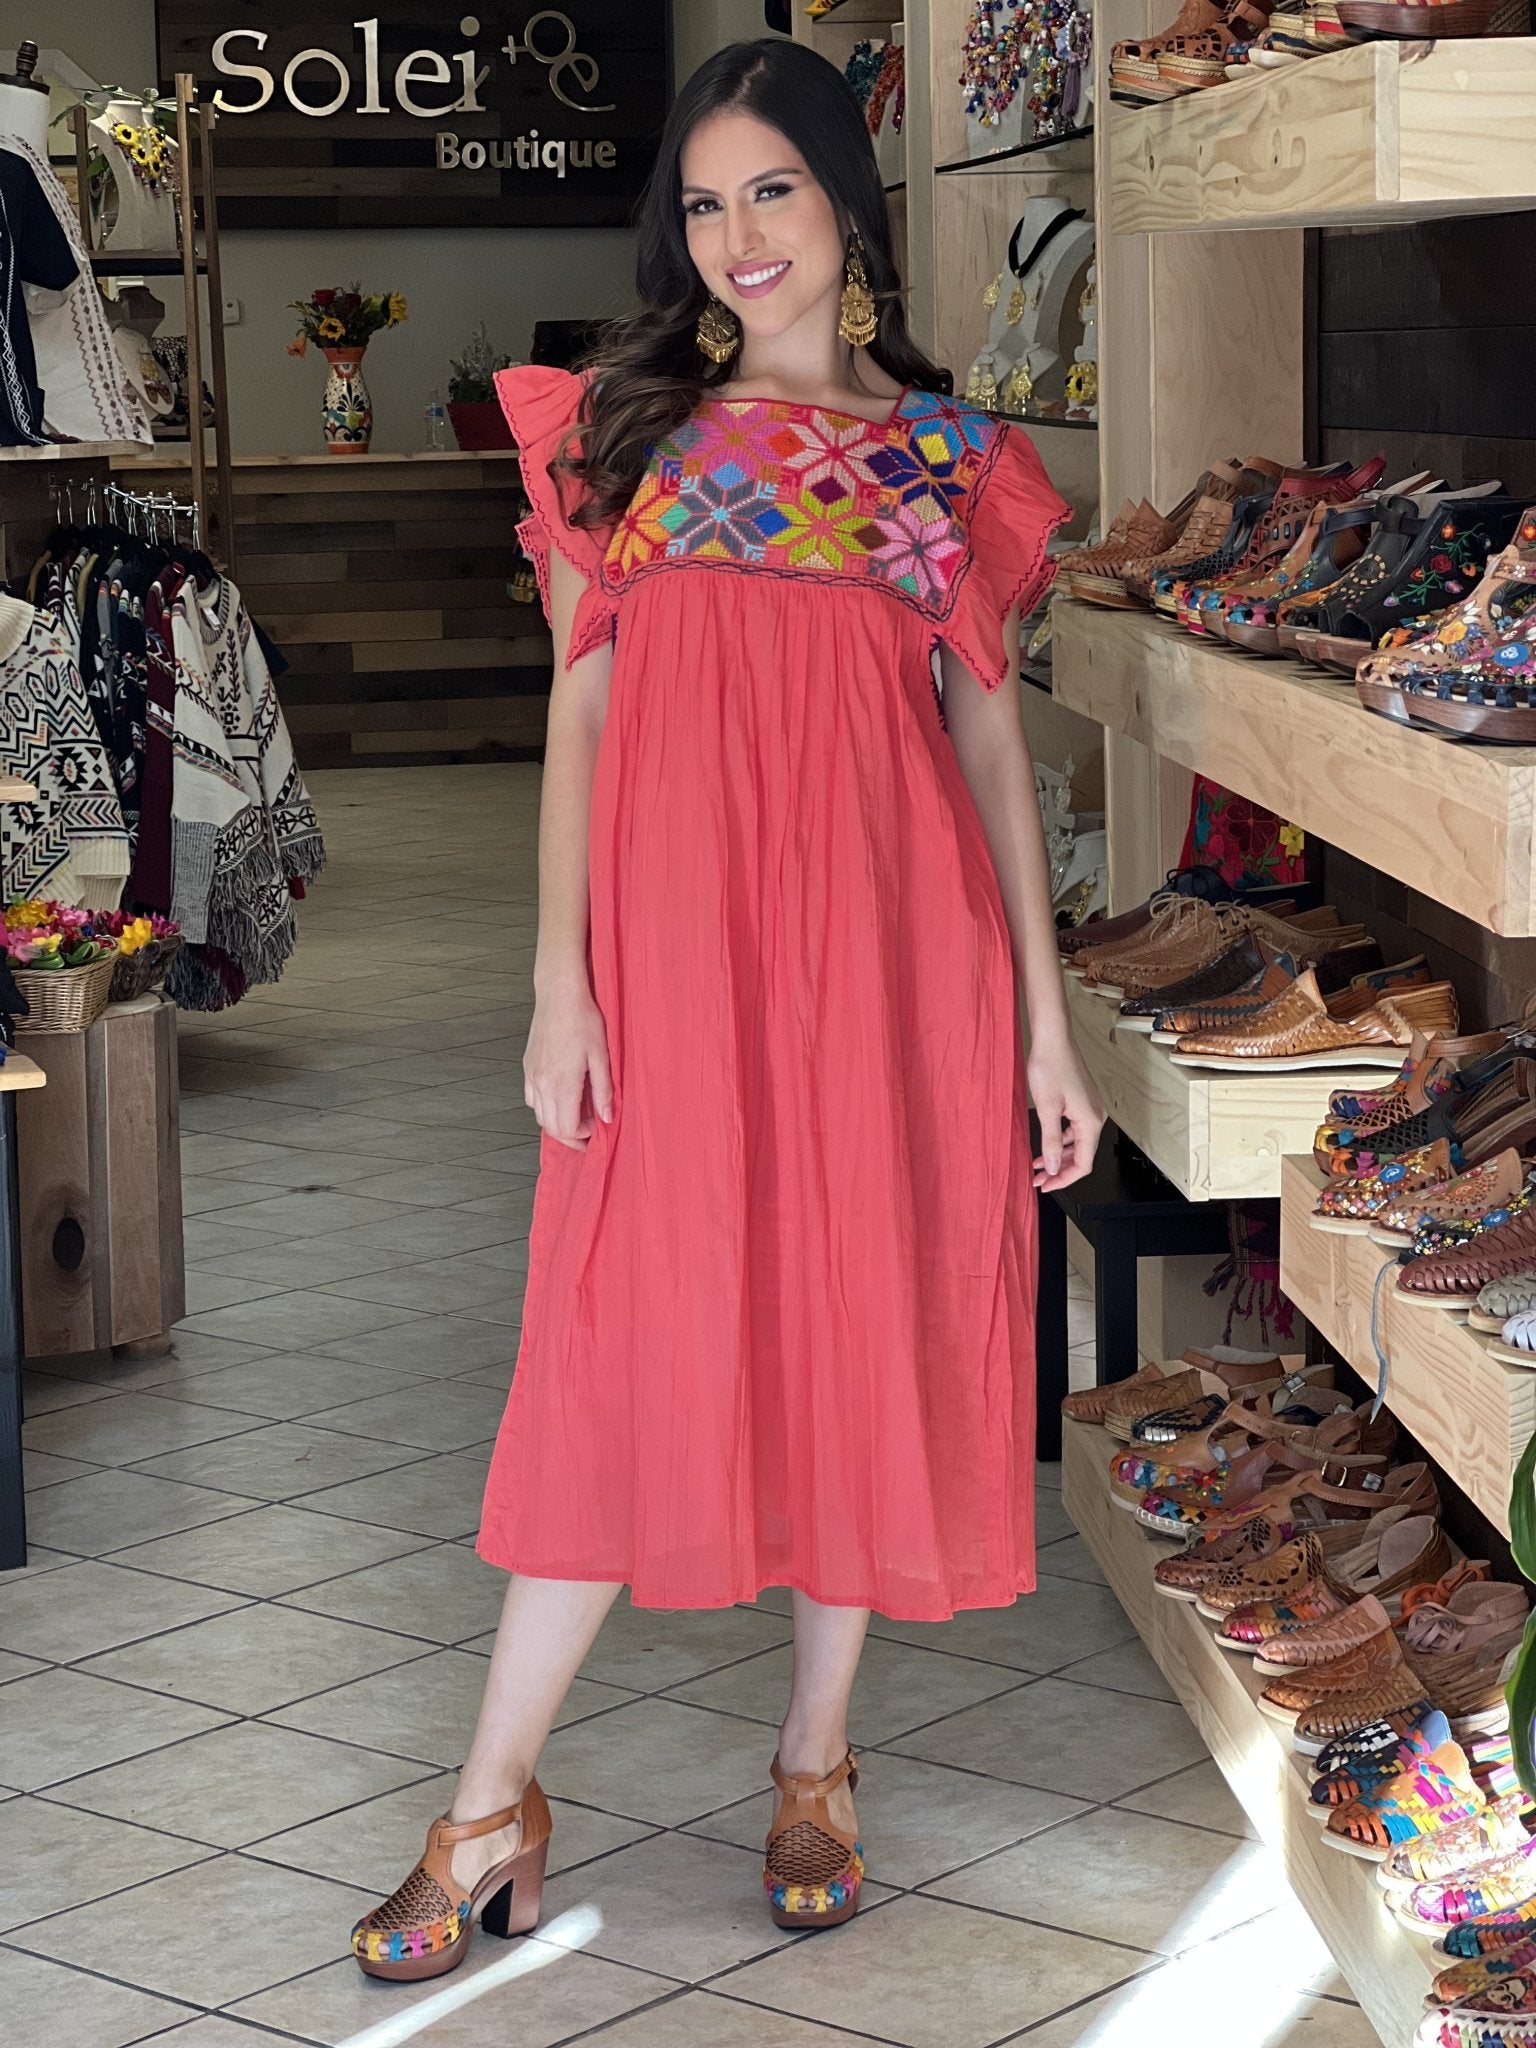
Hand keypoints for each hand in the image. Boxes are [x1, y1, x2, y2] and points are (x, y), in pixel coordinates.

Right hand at [523, 976, 612, 1149]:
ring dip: (557, 1122)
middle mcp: (542, 1084)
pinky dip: (545, 1108)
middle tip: (588, 1132)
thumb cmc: (583, 1020)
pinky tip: (560, 1099)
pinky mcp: (527, 1068)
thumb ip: (603, 1091)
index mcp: (562, 1083)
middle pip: (551, 1127)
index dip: (583, 1135)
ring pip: (539, 1116)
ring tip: (576, 1116)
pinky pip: (531, 1099)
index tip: (597, 1128)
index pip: (567, 1127)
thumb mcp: (601, 1056)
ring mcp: (531, 1076)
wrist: (559, 996)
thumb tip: (606, 1118)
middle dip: (570, 1135)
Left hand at [1026, 1033, 1104, 1192]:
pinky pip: (1074, 1129)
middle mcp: (1095, 1117)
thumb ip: (1051, 1141)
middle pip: (1082, 1155)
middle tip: (1038, 1179)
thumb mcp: (1047, 1109)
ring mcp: (1089, 1109)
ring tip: (1037, 1164)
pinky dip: (1060, 1140)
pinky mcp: (1082, 1101)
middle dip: (1060, 1170)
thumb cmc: (1050, 1067)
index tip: (1046, 1186)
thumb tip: (1055, 1167)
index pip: (1084, 1163)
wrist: (1053, 1038)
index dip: (1065, 1179)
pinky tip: (1044, 1144)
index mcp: (1090, 1121)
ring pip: (1077, 1143)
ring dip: (1058, 1156)